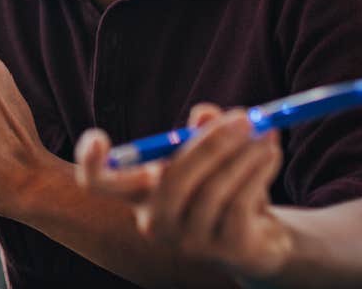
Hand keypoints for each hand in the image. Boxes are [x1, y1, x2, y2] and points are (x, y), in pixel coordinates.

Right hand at [75, 104, 292, 279]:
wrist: (259, 238)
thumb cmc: (222, 187)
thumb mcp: (209, 155)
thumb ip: (202, 131)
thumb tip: (205, 114)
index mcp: (140, 194)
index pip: (98, 183)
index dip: (90, 163)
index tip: (100, 139)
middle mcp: (155, 221)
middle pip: (169, 180)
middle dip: (208, 144)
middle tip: (241, 117)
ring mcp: (189, 240)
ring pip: (213, 189)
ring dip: (242, 154)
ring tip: (263, 132)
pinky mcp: (226, 248)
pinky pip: (239, 203)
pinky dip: (257, 171)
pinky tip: (270, 152)